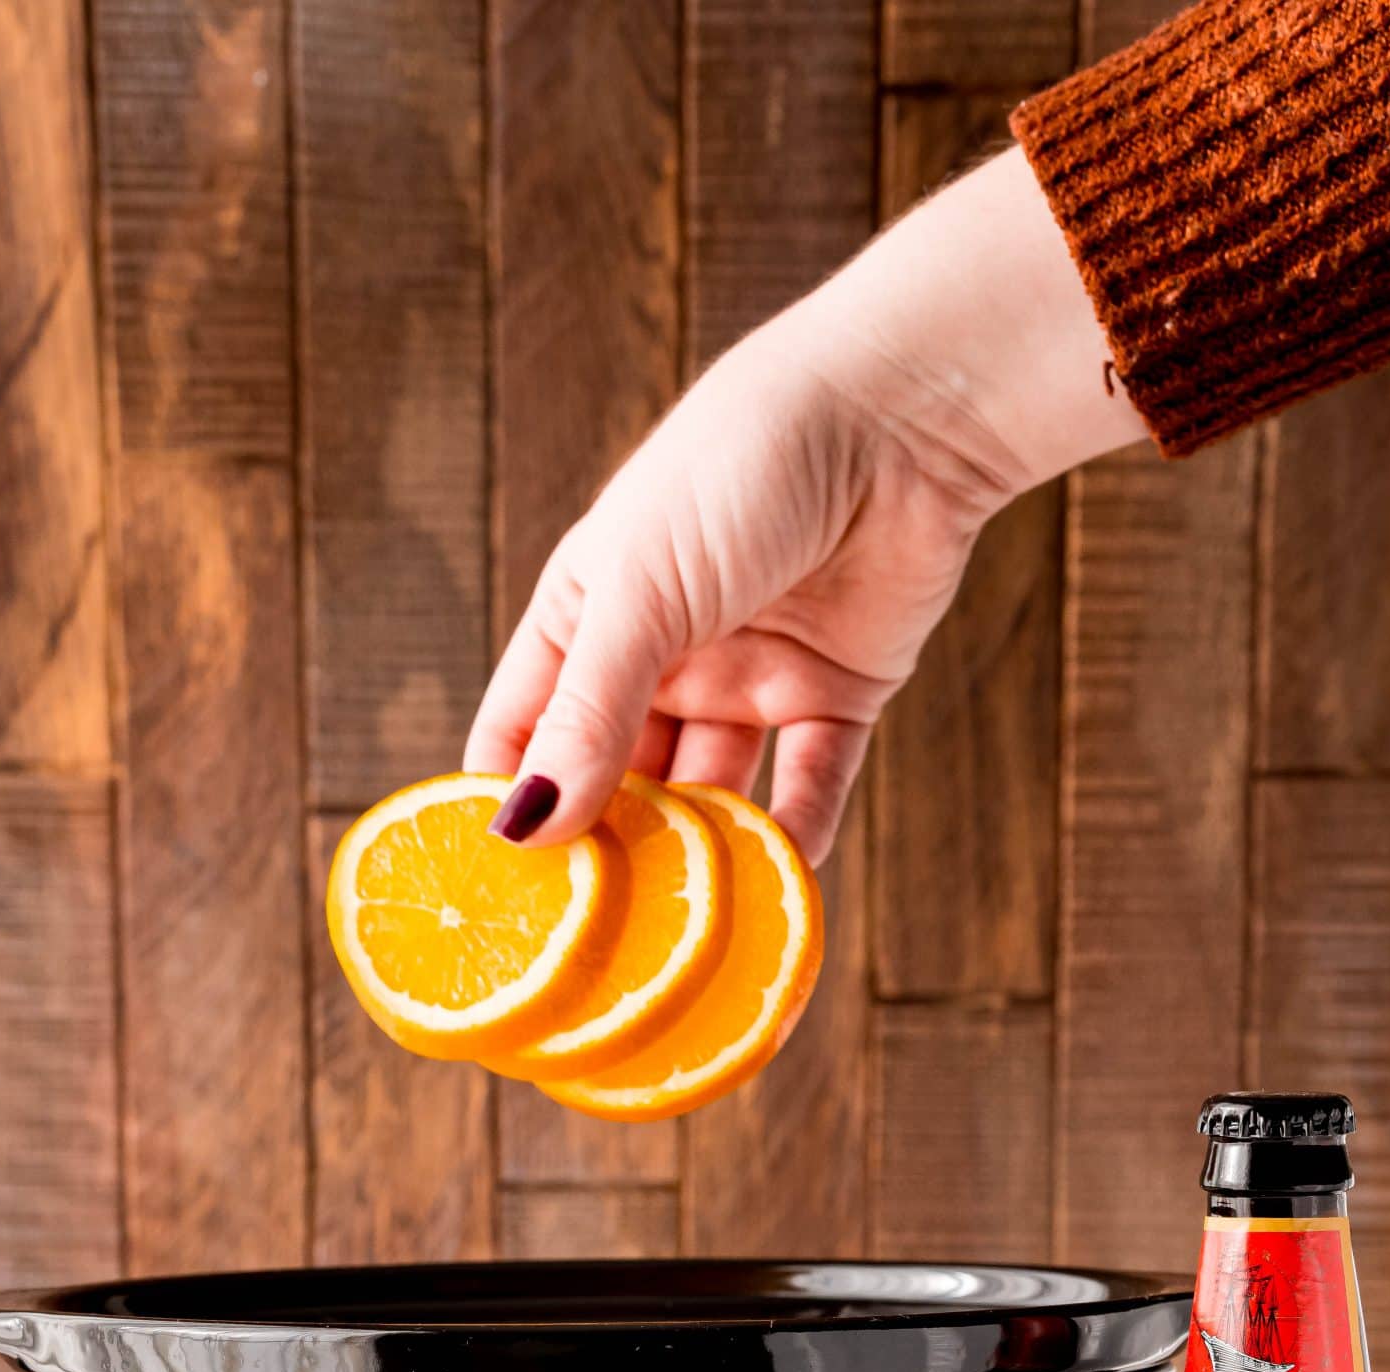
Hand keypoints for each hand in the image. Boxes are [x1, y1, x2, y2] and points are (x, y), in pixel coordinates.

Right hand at [467, 147, 1145, 865]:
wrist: (900, 415)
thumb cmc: (743, 467)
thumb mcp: (643, 592)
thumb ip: (588, 713)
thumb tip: (523, 826)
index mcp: (592, 611)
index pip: (525, 727)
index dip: (506, 803)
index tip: (489, 894)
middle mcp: (665, 654)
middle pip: (617, 778)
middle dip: (603, 850)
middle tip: (584, 939)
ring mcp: (750, 677)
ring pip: (712, 793)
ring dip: (699, 855)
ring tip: (680, 931)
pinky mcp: (837, 694)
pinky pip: (808, 784)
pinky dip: (794, 836)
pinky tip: (778, 889)